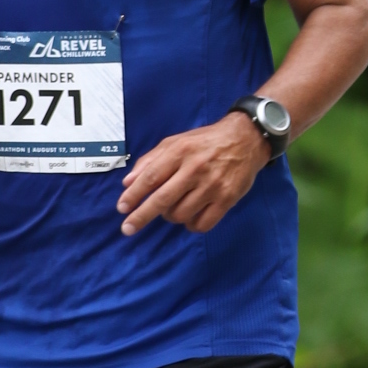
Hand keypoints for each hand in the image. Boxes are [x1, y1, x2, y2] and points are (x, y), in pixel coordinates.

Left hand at [117, 114, 267, 236]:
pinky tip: (190, 216)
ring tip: (172, 207)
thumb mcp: (175, 142)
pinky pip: (202, 224)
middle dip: (142, 216)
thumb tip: (127, 182)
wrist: (246, 139)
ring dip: (170, 216)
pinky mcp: (227, 199)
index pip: (151, 177)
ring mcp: (212, 186)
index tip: (122, 208)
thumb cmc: (205, 142)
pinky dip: (191, 225)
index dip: (134, 195)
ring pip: (181, 214)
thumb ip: (150, 160)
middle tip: (127, 228)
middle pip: (162, 199)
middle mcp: (195, 169)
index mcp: (180, 151)